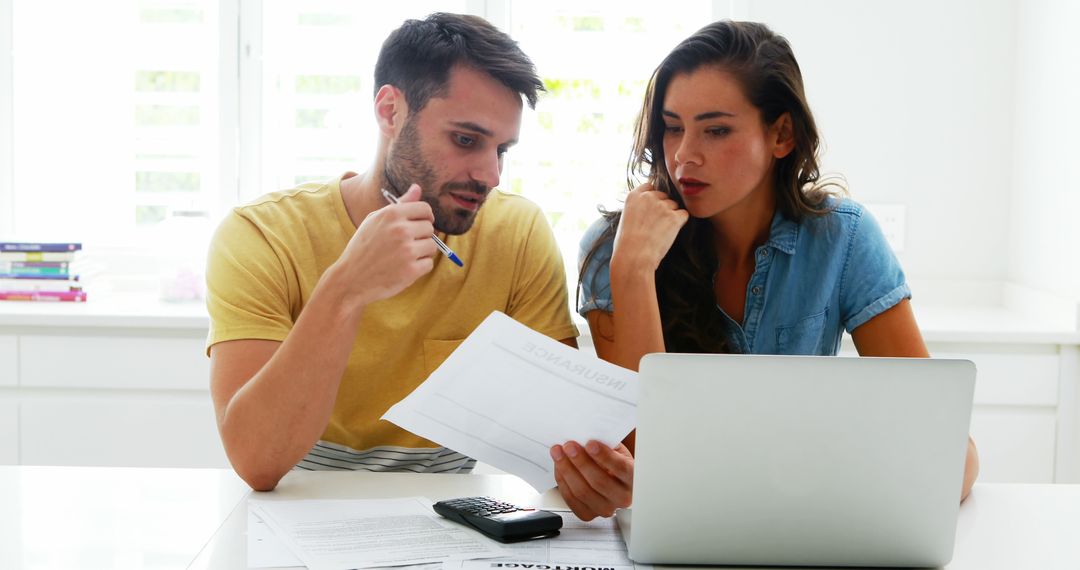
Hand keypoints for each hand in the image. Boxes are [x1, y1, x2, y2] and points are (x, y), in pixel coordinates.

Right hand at [333, 184, 436, 303]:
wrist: (350, 279)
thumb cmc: (363, 247)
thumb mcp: (375, 220)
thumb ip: (400, 204)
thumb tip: (417, 188)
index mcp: (392, 214)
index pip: (425, 209)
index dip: (424, 218)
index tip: (418, 225)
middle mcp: (401, 230)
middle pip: (430, 228)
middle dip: (421, 236)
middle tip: (404, 245)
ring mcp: (407, 251)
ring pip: (432, 246)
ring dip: (422, 252)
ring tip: (403, 257)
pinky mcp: (411, 270)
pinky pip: (429, 263)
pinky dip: (419, 268)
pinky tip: (403, 268)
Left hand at [550, 440, 633, 520]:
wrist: (612, 480)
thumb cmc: (614, 462)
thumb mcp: (616, 450)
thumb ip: (605, 443)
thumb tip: (585, 435)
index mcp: (633, 478)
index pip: (621, 468)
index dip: (605, 456)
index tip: (590, 443)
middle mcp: (622, 497)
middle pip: (599, 482)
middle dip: (581, 461)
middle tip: (569, 446)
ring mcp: (606, 508)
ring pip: (583, 492)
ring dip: (567, 470)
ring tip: (558, 453)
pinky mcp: (588, 514)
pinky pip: (571, 500)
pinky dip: (562, 481)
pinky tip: (559, 467)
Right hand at [612, 182, 688, 272]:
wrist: (633, 257)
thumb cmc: (626, 244)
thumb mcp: (625, 219)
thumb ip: (637, 208)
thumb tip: (648, 211)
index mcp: (634, 196)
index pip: (649, 186)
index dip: (653, 198)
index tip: (651, 209)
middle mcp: (649, 197)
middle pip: (664, 196)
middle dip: (663, 207)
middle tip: (656, 225)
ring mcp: (662, 206)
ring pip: (674, 206)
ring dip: (671, 216)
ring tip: (661, 232)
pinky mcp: (674, 217)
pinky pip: (683, 215)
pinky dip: (680, 223)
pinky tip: (670, 233)